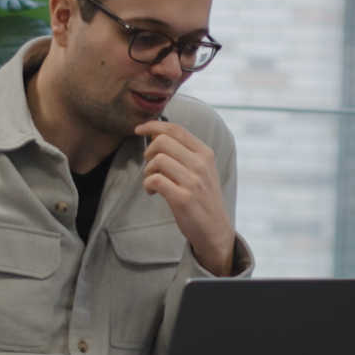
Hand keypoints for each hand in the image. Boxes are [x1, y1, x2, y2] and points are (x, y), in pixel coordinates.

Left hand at [136, 120, 235, 275]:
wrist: (215, 229)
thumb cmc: (203, 198)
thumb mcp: (201, 170)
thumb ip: (183, 153)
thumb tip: (155, 134)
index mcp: (205, 153)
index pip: (176, 129)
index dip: (153, 125)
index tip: (139, 129)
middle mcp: (201, 164)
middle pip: (162, 141)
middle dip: (148, 151)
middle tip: (150, 166)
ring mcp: (193, 181)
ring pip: (157, 160)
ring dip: (147, 170)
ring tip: (152, 182)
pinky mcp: (183, 198)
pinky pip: (155, 180)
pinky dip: (147, 185)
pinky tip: (153, 192)